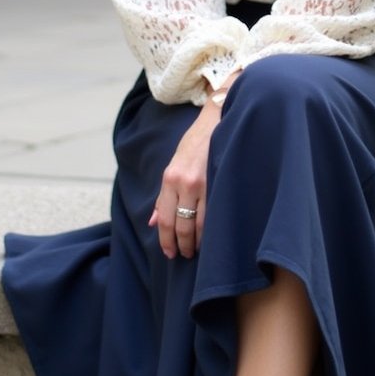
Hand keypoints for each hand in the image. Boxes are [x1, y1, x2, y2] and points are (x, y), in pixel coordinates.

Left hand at [148, 104, 220, 258]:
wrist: (218, 120)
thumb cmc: (196, 143)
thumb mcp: (174, 166)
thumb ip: (164, 195)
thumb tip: (154, 221)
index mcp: (170, 178)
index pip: (165, 219)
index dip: (166, 240)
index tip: (170, 253)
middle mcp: (184, 183)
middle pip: (181, 225)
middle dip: (182, 245)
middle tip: (184, 255)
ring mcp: (204, 183)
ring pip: (199, 224)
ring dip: (197, 242)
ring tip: (197, 250)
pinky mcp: (220, 182)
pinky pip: (214, 214)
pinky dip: (211, 230)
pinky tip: (211, 237)